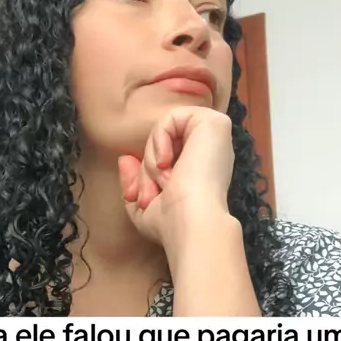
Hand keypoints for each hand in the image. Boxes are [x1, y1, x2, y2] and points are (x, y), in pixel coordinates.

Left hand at [118, 106, 233, 246]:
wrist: (192, 224)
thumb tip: (125, 158)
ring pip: (166, 130)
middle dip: (146, 168)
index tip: (139, 200)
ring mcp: (214, 136)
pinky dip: (160, 138)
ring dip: (152, 156)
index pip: (164, 156)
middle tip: (148, 196)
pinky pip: (172, 117)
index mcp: (200, 170)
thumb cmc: (172, 224)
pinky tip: (166, 163)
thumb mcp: (144, 207)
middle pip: (163, 143)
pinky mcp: (215, 123)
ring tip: (162, 180)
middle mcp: (210, 152)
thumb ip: (134, 181)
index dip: (144, 175)